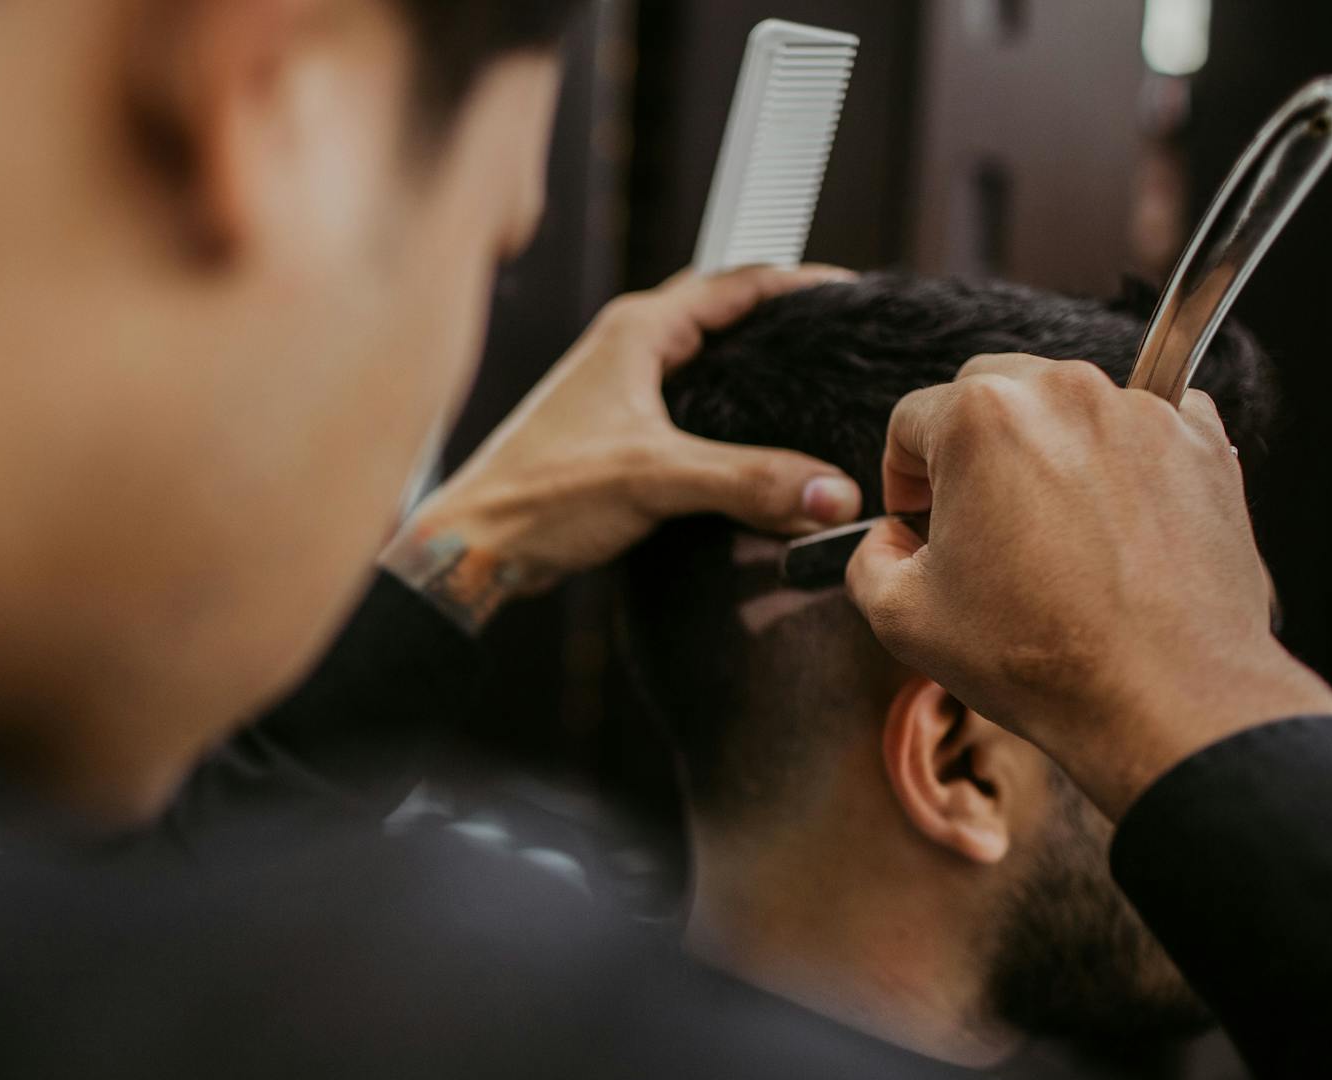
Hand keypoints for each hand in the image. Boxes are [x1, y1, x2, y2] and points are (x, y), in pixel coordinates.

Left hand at [382, 265, 861, 633]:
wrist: (477, 545)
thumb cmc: (539, 497)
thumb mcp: (655, 479)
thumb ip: (748, 481)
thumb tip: (832, 493)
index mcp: (637, 331)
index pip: (736, 283)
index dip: (800, 284)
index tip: (854, 298)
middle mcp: (626, 348)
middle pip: (723, 314)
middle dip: (782, 322)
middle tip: (842, 342)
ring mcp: (618, 389)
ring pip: (703, 362)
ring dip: (752, 369)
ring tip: (812, 386)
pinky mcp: (614, 432)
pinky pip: (687, 405)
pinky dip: (726, 413)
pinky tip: (755, 445)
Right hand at [847, 354, 1331, 820]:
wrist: (1165, 696)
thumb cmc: (1035, 656)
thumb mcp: (902, 617)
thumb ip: (870, 558)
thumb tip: (891, 540)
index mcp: (978, 417)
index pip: (911, 420)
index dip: (901, 476)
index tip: (918, 520)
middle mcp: (1063, 391)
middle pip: (990, 391)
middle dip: (970, 448)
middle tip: (977, 519)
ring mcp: (1143, 411)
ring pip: (1067, 406)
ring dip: (1046, 451)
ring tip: (1051, 531)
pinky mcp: (1203, 441)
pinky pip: (1143, 424)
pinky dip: (1120, 458)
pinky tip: (1112, 524)